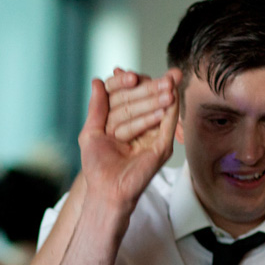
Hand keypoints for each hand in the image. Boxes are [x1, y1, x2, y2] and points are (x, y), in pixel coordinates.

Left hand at [78, 75, 177, 214]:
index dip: (128, 85)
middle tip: (162, 73)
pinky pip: (167, 126)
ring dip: (164, 95)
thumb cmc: (97, 166)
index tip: (129, 75)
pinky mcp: (161, 147)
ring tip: (171, 80)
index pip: (126, 97)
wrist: (106, 191)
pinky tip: (173, 96)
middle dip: (152, 87)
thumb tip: (97, 81)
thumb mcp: (91, 133)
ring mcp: (151, 136)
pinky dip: (171, 110)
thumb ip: (96, 108)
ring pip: (157, 110)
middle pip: (144, 101)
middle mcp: (138, 126)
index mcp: (121, 121)